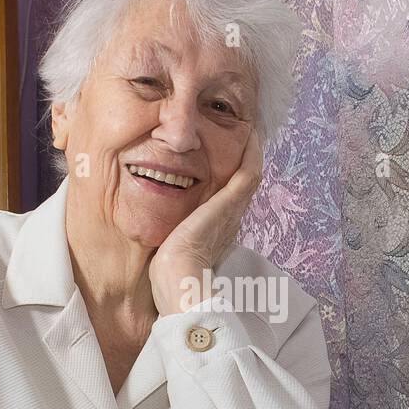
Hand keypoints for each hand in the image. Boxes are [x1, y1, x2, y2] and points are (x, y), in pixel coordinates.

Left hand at [149, 128, 262, 316]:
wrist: (179, 281)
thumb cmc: (169, 274)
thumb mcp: (169, 247)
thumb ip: (169, 233)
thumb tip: (156, 231)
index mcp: (218, 230)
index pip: (228, 197)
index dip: (229, 175)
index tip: (224, 157)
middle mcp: (230, 219)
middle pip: (242, 182)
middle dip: (242, 158)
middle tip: (241, 133)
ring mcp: (233, 211)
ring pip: (249, 174)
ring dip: (250, 150)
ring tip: (246, 127)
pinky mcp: (231, 204)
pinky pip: (249, 172)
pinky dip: (252, 153)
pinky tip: (250, 134)